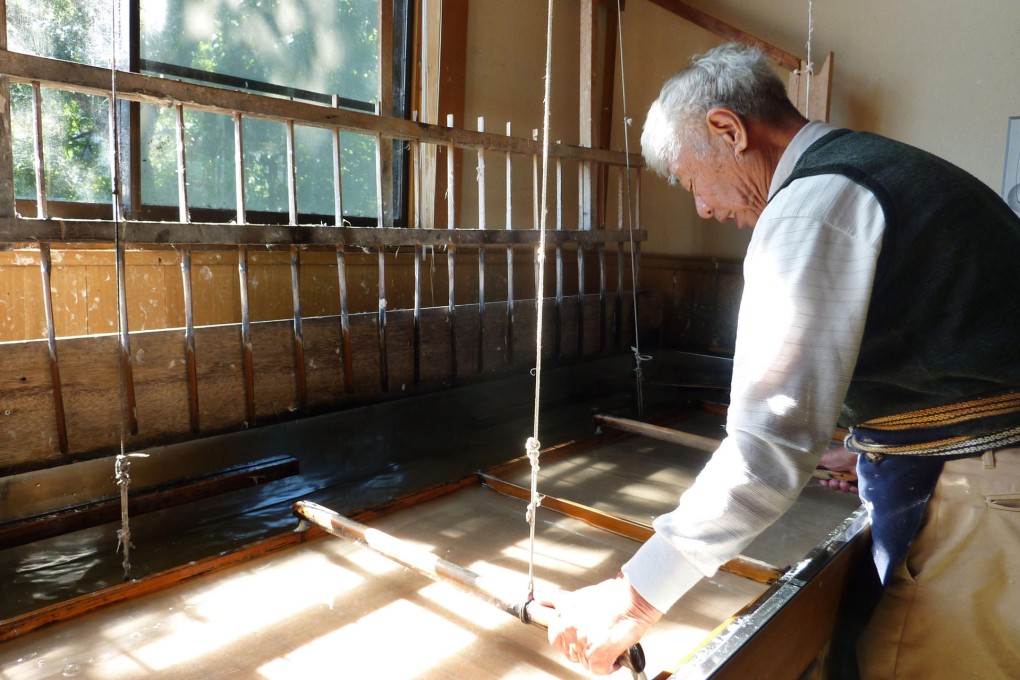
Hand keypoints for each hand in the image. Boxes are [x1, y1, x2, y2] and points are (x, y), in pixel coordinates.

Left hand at [541, 573, 661, 674]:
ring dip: (596, 658)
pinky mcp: (597, 653)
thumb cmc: (616, 593)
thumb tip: (543, 598)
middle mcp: (569, 626)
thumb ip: (563, 602)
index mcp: (564, 610)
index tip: (577, 641)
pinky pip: (598, 669)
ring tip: (608, 647)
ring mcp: (582, 641)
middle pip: (569, 652)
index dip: (568, 641)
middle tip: (596, 644)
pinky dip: (609, 667)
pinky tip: (615, 659)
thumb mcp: (582, 593)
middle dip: (582, 651)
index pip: (555, 635)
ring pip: (584, 662)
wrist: (633, 599)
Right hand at [817, 443, 858, 493]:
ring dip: (842, 487)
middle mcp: (840, 472)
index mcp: (832, 468)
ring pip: (844, 489)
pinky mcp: (859, 481)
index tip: (825, 482)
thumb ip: (814, 464)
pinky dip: (852, 490)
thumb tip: (805, 467)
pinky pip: (855, 490)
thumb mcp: (823, 458)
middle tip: (835, 482)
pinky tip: (852, 487)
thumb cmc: (838, 457)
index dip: (825, 482)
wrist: (855, 457)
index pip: (826, 479)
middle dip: (833, 485)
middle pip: (834, 485)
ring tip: (845, 483)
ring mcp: (850, 477)